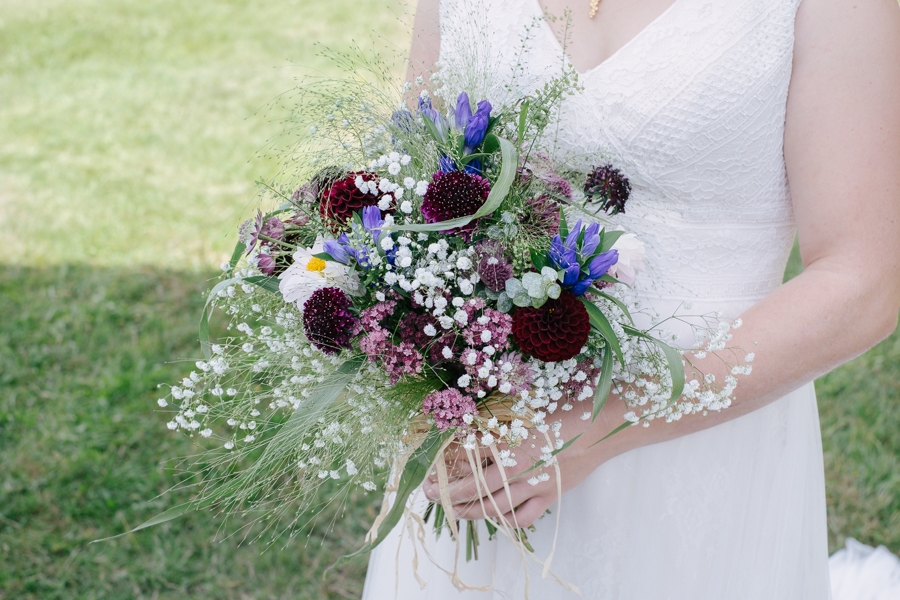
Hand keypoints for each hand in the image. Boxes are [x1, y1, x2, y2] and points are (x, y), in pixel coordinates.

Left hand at [422, 396, 622, 527]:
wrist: (600, 425)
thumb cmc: (562, 409)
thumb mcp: (523, 409)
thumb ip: (496, 421)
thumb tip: (467, 427)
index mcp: (507, 442)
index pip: (465, 458)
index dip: (443, 464)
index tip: (429, 467)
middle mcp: (516, 468)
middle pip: (472, 488)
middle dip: (446, 493)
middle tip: (429, 493)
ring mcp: (532, 486)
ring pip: (493, 508)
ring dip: (468, 511)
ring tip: (453, 509)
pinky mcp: (548, 496)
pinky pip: (521, 518)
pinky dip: (504, 520)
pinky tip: (494, 517)